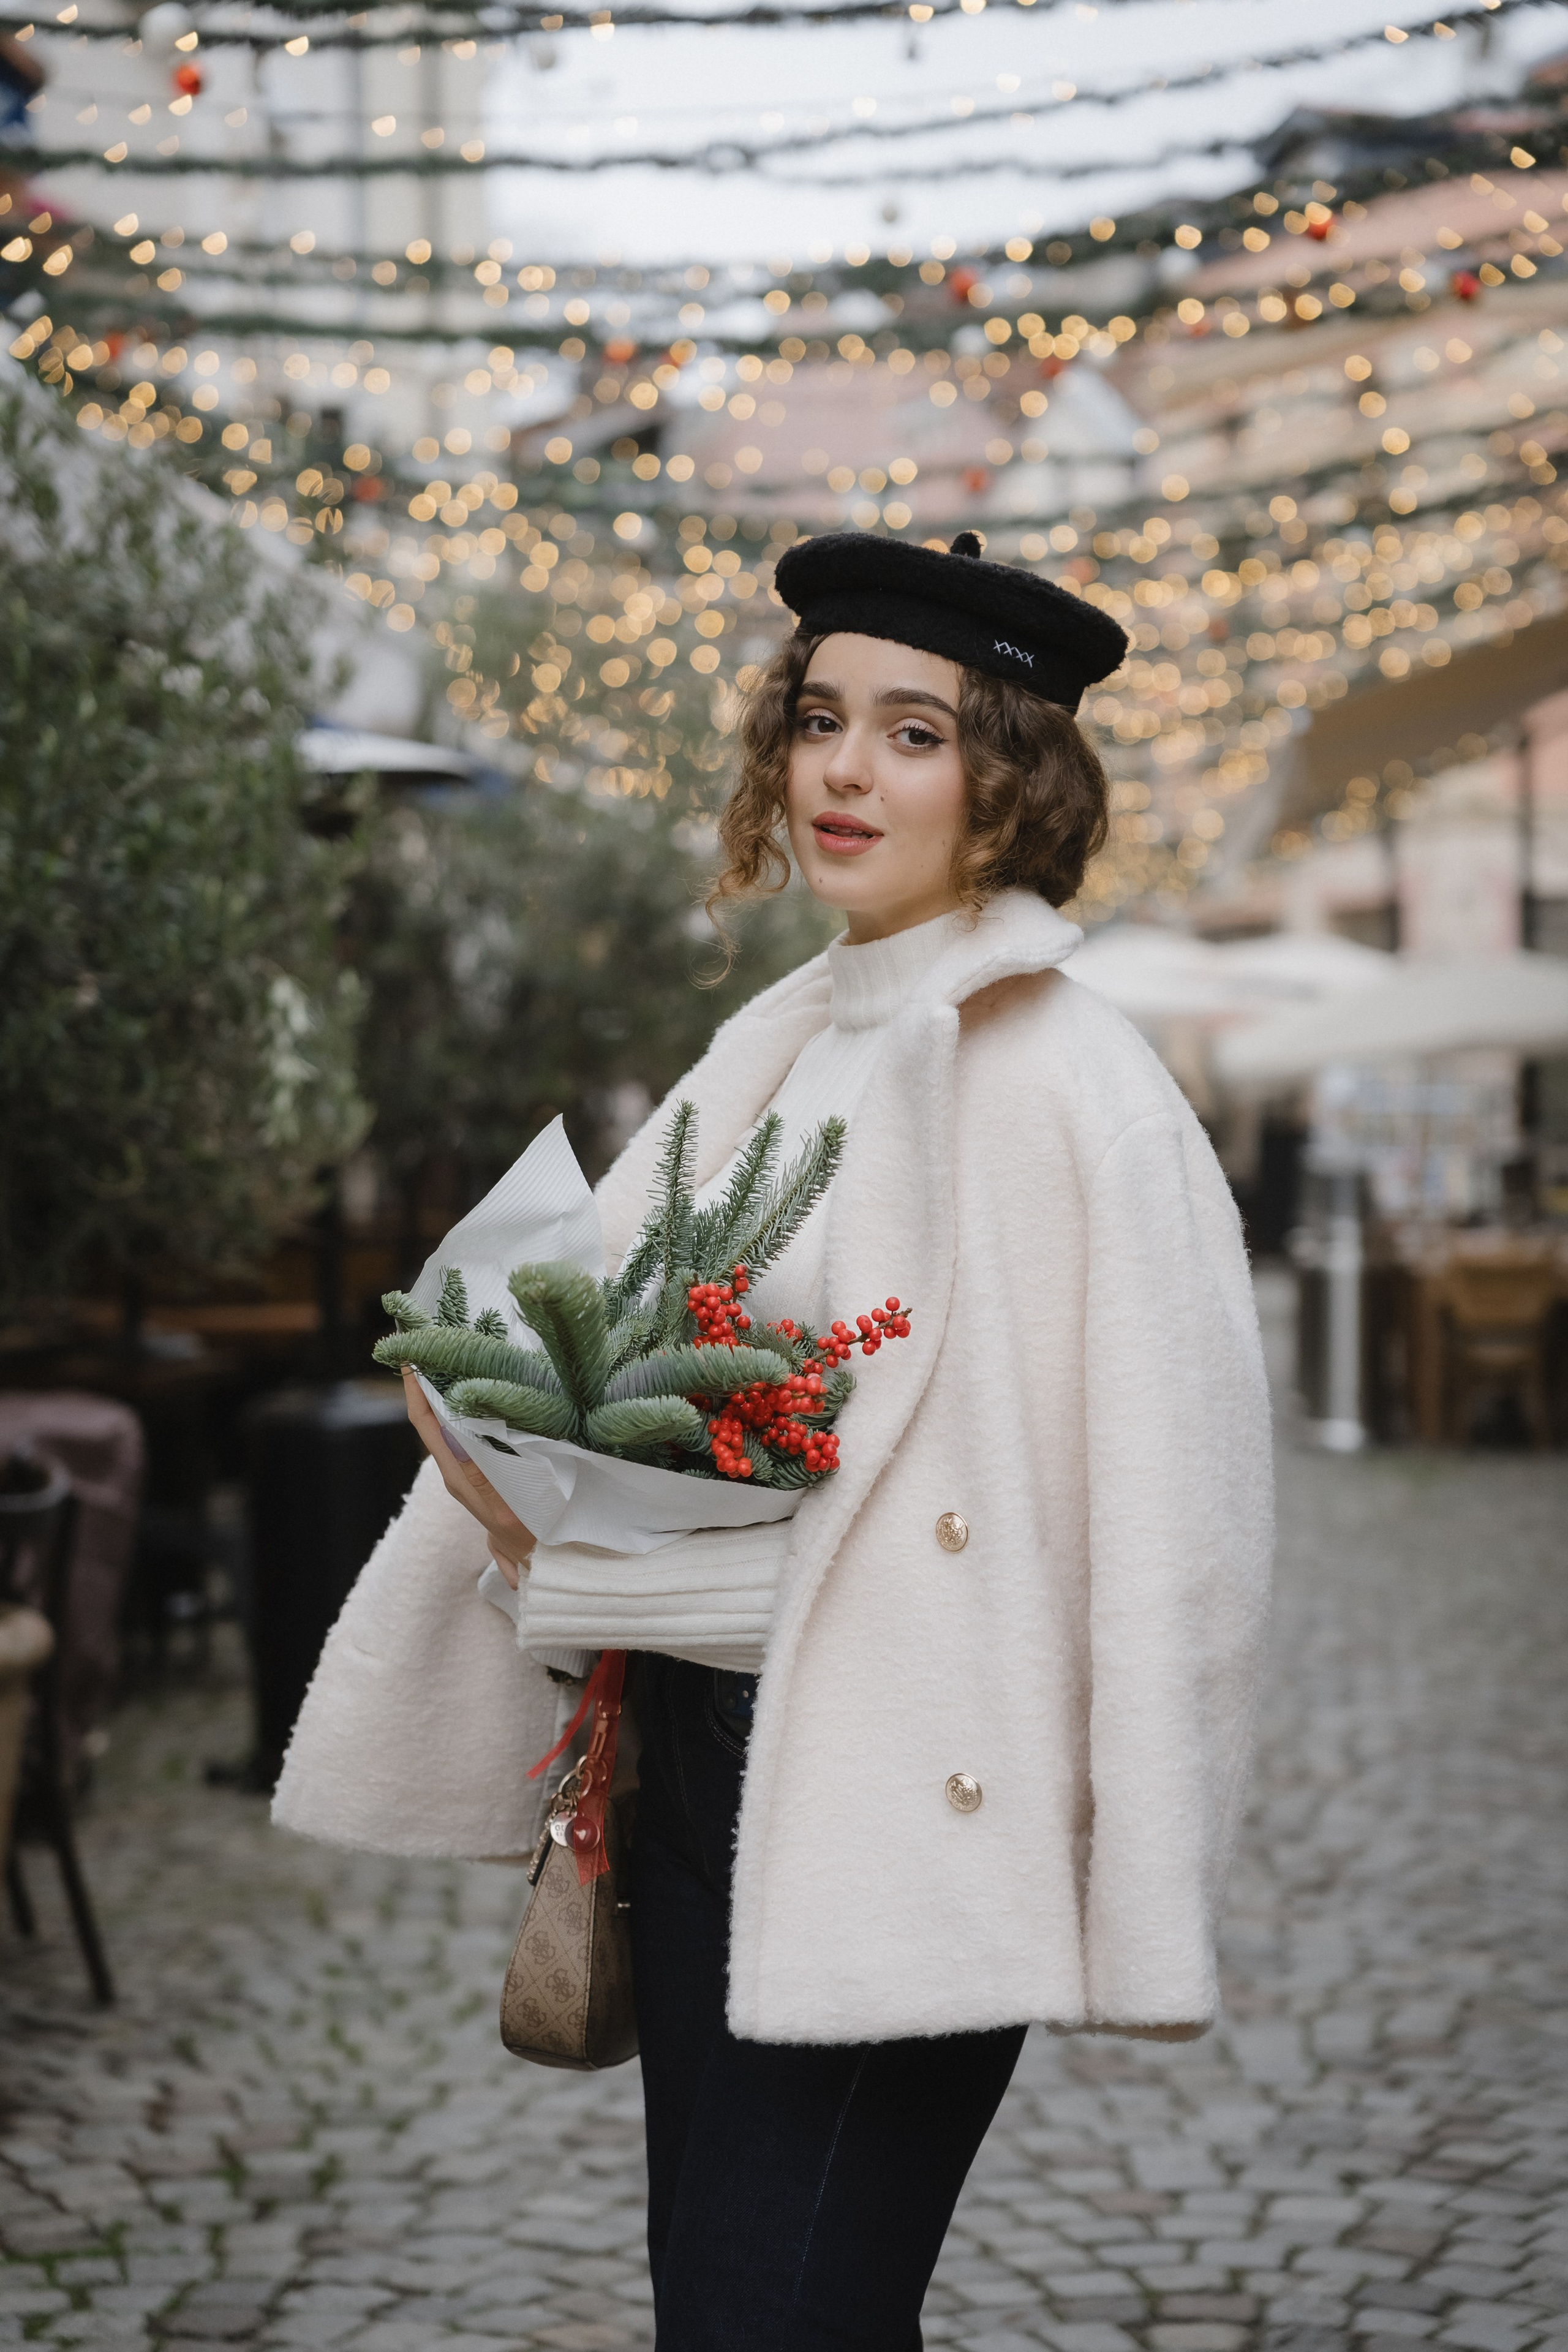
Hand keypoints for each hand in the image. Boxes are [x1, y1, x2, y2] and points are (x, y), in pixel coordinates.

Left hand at [401, 1369, 534, 1587]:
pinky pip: (472, 1428)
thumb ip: (482, 1472)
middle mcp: (458, 1469)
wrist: (547, 1566)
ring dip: (451, 1387)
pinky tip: (485, 1384)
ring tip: (457, 1351)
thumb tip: (454, 1433)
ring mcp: (472, 1469)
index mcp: (457, 1475)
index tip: (409, 1351)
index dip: (413, 1387)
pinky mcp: (488, 1469)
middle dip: (430, 1378)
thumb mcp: (506, 1507)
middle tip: (435, 1338)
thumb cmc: (531, 1539)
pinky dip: (472, 1402)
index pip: (425, 1422)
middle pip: (434, 1416)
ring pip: (453, 1420)